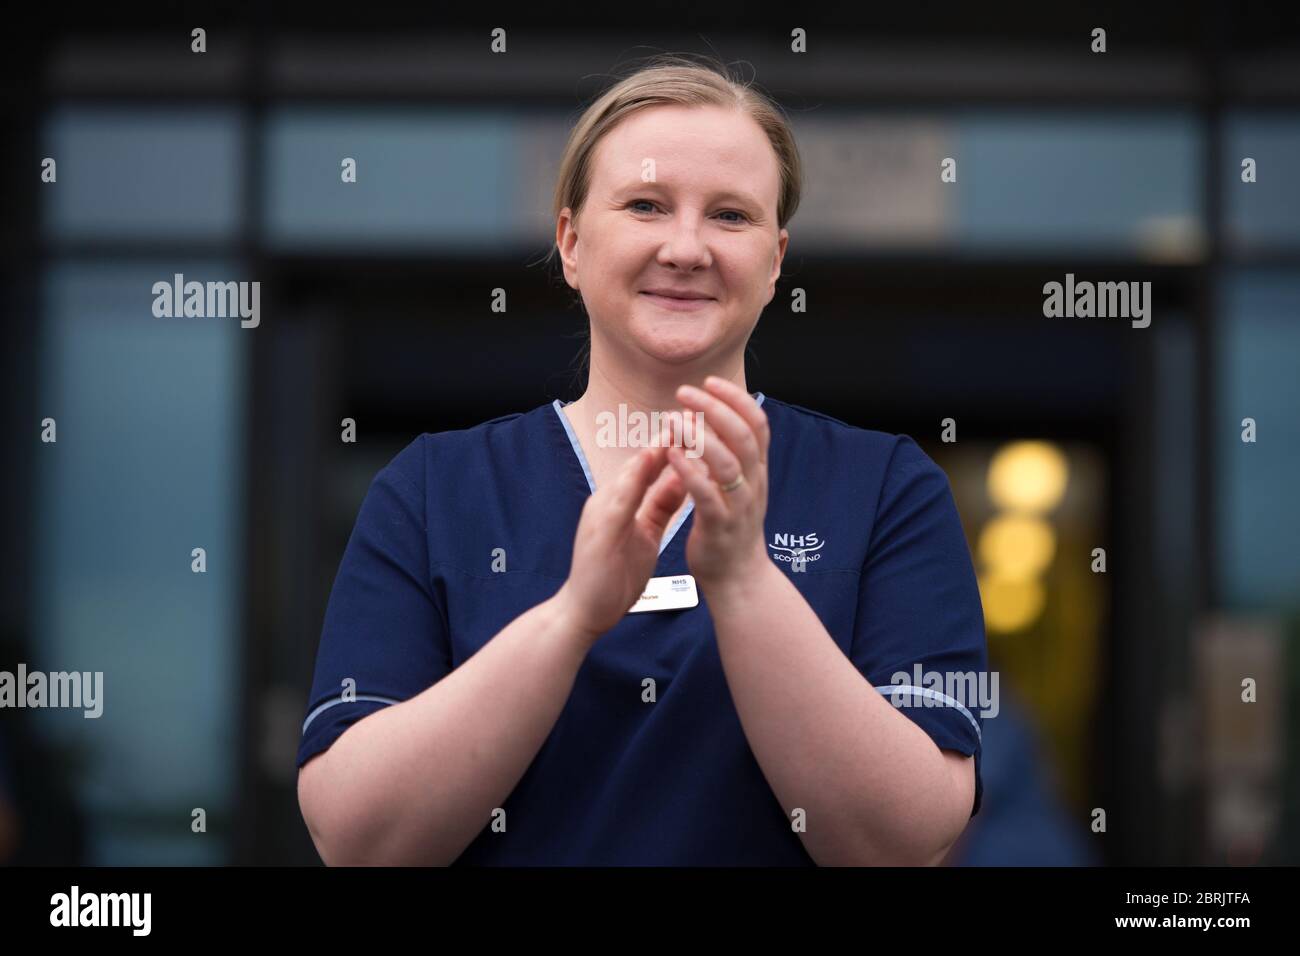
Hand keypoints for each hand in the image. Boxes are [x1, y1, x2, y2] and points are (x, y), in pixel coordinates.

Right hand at [556, 444, 687, 646]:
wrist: (583, 612)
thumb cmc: (614, 576)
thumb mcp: (645, 534)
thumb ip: (660, 506)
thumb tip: (681, 479)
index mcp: (620, 501)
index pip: (651, 465)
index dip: (675, 444)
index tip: (700, 425)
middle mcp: (608, 500)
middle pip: (642, 462)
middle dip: (668, 439)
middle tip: (694, 416)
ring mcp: (600, 513)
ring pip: (630, 474)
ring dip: (653, 451)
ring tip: (676, 430)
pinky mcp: (598, 530)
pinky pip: (619, 500)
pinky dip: (636, 480)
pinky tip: (651, 466)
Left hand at [665, 376, 771, 594]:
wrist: (739, 579)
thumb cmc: (732, 529)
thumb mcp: (739, 487)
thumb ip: (731, 456)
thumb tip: (718, 420)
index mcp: (757, 471)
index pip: (756, 424)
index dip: (735, 399)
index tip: (711, 381)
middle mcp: (754, 484)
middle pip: (742, 436)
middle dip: (715, 408)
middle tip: (685, 392)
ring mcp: (738, 506)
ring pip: (726, 462)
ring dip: (700, 435)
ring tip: (674, 419)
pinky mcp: (719, 526)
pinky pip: (706, 494)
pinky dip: (689, 471)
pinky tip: (671, 454)